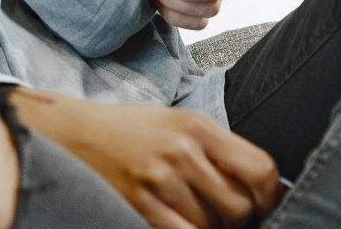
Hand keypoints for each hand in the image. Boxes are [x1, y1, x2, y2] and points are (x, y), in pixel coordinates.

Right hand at [12, 90, 281, 228]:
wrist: (70, 133)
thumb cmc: (128, 130)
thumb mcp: (176, 123)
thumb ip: (217, 150)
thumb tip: (262, 189)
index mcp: (197, 126)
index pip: (261, 170)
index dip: (270, 196)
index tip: (263, 204)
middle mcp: (182, 150)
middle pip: (239, 207)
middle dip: (236, 219)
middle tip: (220, 214)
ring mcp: (160, 179)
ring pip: (211, 226)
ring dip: (206, 227)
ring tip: (186, 212)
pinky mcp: (139, 203)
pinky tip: (175, 221)